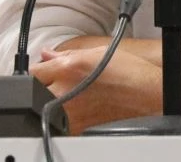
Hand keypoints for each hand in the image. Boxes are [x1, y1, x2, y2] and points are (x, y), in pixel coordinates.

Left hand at [31, 46, 162, 134]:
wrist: (148, 96)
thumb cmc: (130, 73)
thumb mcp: (99, 52)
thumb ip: (67, 55)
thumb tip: (48, 55)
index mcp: (69, 68)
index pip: (32, 70)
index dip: (35, 69)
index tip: (40, 70)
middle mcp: (65, 91)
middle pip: (32, 90)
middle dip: (39, 85)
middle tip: (54, 81)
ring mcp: (69, 113)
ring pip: (42, 107)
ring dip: (49, 100)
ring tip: (69, 94)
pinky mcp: (75, 129)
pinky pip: (58, 121)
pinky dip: (61, 114)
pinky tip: (77, 106)